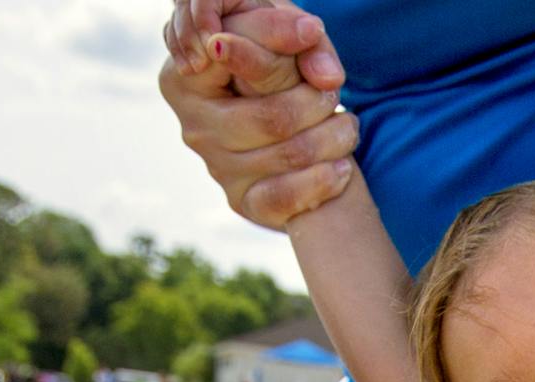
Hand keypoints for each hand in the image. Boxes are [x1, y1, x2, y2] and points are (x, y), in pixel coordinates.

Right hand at [158, 5, 356, 228]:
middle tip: (335, 95)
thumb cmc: (276, 64)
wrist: (288, 121)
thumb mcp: (276, 33)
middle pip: (271, 118)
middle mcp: (194, 126)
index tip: (305, 42)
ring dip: (333, 139)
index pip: (226, 60)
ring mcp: (217, 168)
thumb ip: (287, 27)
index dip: (261, 53)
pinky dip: (322, 181)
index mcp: (186, 78)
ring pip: (289, 155)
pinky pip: (285, 198)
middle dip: (316, 104)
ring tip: (347, 124)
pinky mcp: (243, 202)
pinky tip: (342, 167)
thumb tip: (309, 33)